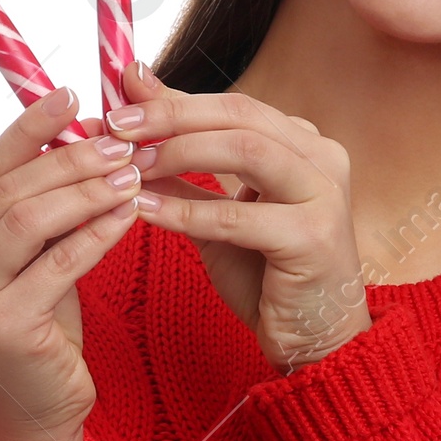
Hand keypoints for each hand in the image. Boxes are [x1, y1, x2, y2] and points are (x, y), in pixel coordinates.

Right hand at [0, 86, 143, 440]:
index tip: (72, 94)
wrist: (31, 415)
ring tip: (131, 170)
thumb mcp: (22, 257)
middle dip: (67, 159)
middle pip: (5, 191)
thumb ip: (29, 203)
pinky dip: (98, 231)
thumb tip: (72, 127)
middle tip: (119, 140)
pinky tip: (130, 212)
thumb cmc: (34, 326)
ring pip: (26, 219)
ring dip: (85, 190)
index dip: (28, 130)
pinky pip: (58, 262)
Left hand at [104, 68, 370, 372]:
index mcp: (305, 145)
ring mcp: (324, 196)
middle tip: (116, 124)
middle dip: (172, 115)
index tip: (121, 97)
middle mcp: (323, 159)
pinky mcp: (313, 238)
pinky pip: (238, 216)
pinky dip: (186, 211)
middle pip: (240, 115)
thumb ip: (184, 171)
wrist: (314, 342)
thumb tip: (132, 127)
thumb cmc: (269, 278)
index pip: (234, 105)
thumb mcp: (218, 216)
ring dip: (179, 153)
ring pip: (245, 151)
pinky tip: (144, 211)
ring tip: (131, 166)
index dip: (175, 99)